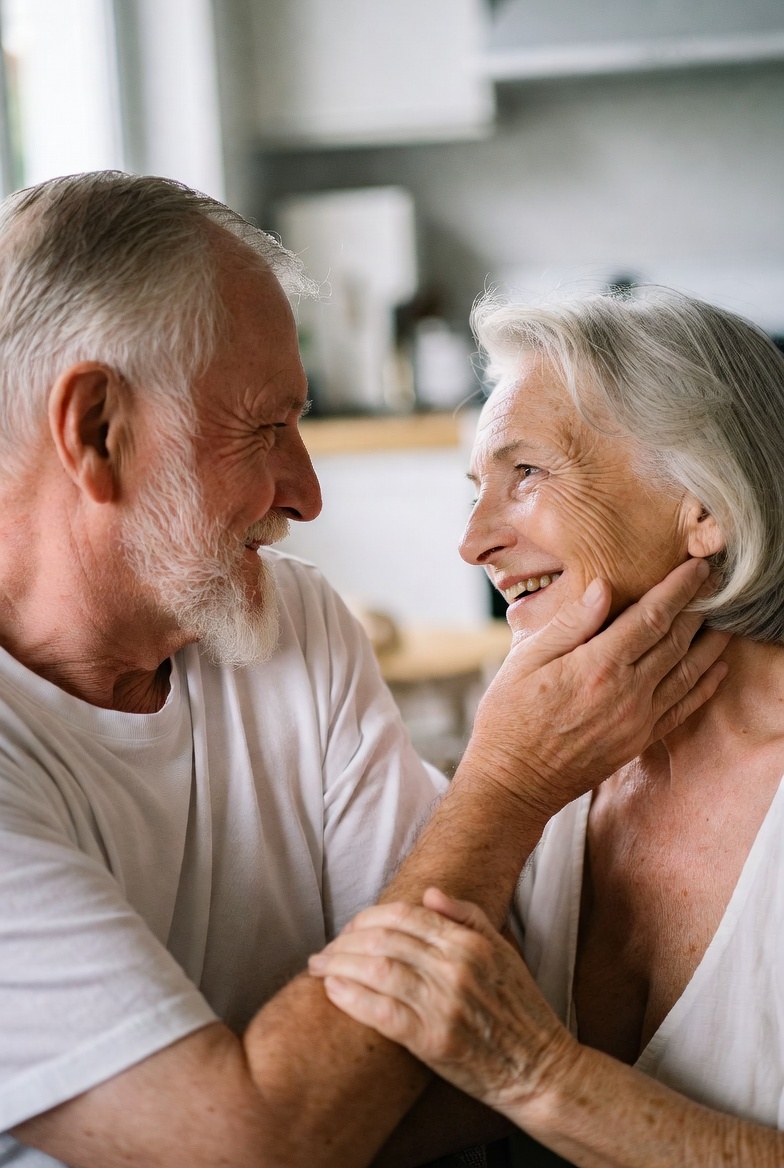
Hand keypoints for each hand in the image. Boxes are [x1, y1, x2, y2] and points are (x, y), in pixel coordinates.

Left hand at [309, 888, 573, 1116]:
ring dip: (339, 965)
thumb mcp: (503, 950)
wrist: (539, 1068)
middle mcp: (455, 968)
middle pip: (384, 940)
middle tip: (326, 947)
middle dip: (346, 940)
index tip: (349, 927)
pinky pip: (380, 1012)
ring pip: (377, 971)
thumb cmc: (520, 1009)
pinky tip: (332, 990)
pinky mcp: (432, 1041)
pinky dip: (351, 997)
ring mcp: (443, 1005)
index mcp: (470, 943)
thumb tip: (429, 893)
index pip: (405, 916)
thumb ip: (467, 916)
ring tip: (319, 966)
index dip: (369, 917)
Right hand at [463, 558, 728, 817]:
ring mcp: (638, 719)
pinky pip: (684, 707)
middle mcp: (628, 692)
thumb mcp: (524, 660)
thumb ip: (568, 624)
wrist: (514, 782)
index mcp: (598, 665)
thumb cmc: (509, 718)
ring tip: (723, 616)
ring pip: (688, 672)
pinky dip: (706, 684)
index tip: (696, 566)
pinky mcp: (640, 740)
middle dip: (698, 606)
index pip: (651, 617)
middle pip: (676, 640)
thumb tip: (603, 588)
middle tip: (715, 581)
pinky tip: (718, 667)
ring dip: (710, 641)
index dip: (678, 588)